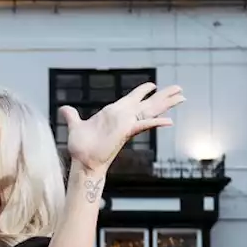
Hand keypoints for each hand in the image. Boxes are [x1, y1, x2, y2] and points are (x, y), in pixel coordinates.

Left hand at [61, 82, 184, 172]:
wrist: (83, 161)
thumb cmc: (81, 147)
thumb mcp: (75, 126)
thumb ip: (72, 116)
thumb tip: (64, 109)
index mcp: (114, 113)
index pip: (132, 99)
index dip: (142, 91)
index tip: (153, 85)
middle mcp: (124, 117)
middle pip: (148, 104)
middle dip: (163, 96)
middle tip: (179, 88)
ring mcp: (127, 124)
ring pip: (150, 111)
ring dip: (166, 104)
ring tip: (182, 97)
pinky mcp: (126, 132)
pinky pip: (143, 125)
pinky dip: (155, 122)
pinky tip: (168, 121)